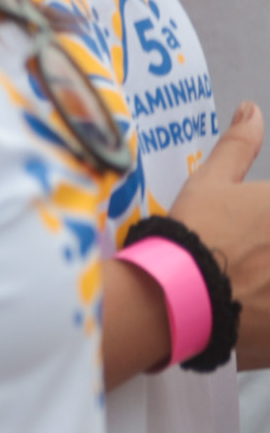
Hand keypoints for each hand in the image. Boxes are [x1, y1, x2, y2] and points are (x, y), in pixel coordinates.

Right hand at [162, 104, 269, 366]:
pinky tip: (251, 312)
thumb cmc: (192, 235)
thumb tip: (250, 108)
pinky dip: (266, 323)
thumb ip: (237, 146)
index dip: (266, 224)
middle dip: (267, 247)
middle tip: (249, 257)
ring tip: (249, 282)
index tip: (256, 230)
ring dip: (267, 280)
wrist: (172, 297)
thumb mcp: (209, 184)